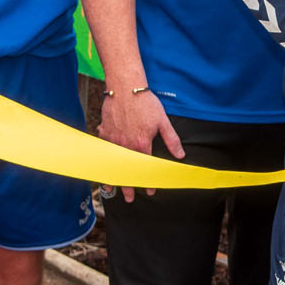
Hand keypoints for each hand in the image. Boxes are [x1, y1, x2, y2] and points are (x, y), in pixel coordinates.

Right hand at [98, 86, 184, 201]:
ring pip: (113, 163)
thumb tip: (180, 155)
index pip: (146, 167)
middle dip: (128, 186)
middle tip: (129, 198)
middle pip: (127, 170)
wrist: (125, 87)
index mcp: (142, 143)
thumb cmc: (145, 102)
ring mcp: (113, 139)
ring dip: (113, 177)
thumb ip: (171, 139)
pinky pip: (103, 149)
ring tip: (112, 189)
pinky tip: (103, 165)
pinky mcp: (104, 132)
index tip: (150, 190)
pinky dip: (103, 159)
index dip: (148, 181)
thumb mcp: (163, 120)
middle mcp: (126, 145)